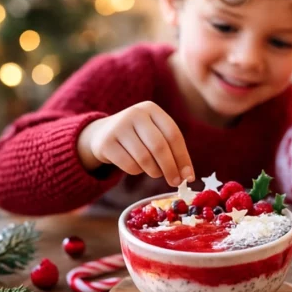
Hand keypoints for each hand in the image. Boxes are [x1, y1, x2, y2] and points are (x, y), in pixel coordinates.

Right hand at [77, 101, 194, 186]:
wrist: (102, 134)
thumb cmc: (138, 137)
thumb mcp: (154, 133)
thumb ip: (172, 150)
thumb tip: (188, 176)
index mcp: (152, 109)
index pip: (173, 134)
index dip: (183, 157)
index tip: (189, 176)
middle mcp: (135, 114)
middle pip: (159, 146)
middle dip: (170, 168)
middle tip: (175, 182)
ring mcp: (119, 127)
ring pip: (144, 158)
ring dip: (154, 171)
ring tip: (155, 172)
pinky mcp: (106, 143)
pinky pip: (129, 165)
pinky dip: (137, 171)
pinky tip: (137, 166)